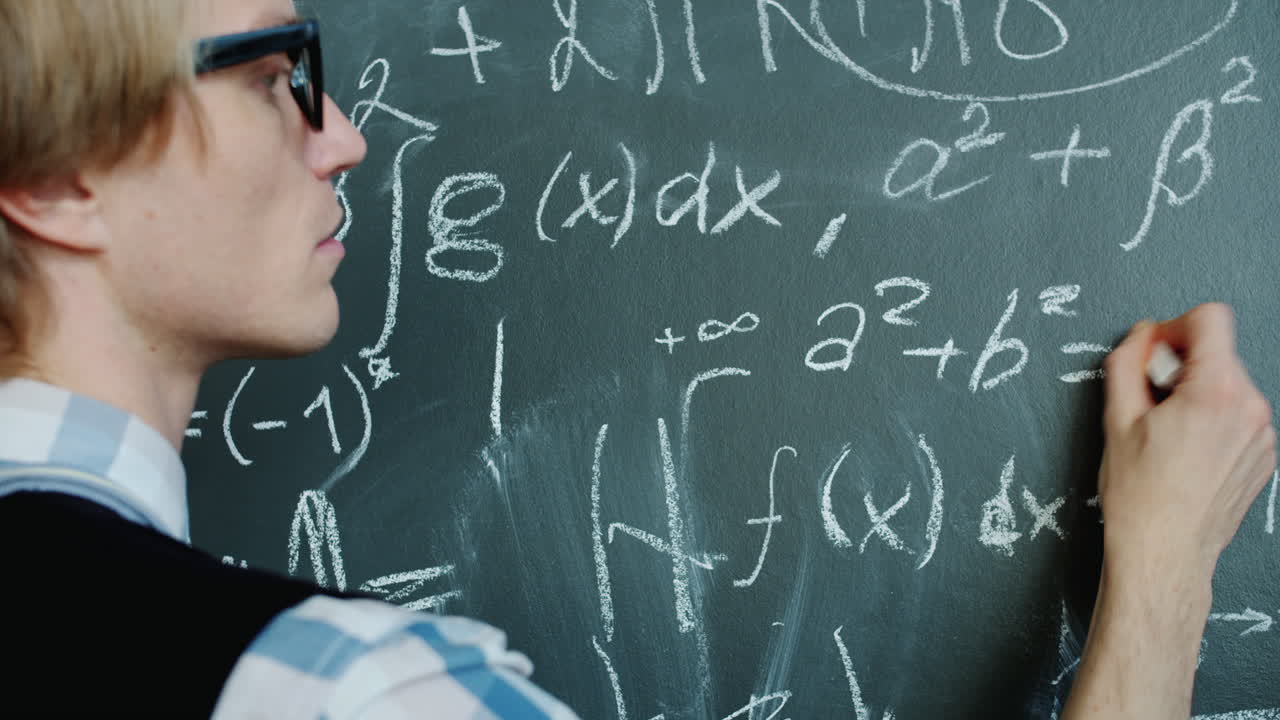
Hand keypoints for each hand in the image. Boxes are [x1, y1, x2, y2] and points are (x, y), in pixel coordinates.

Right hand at [1062, 303, 1274, 719]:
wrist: (1165, 553)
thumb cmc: (1139, 496)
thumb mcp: (1116, 419)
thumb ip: (1127, 362)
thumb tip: (1141, 336)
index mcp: (1217, 392)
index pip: (1210, 319)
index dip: (1174, 327)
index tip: (1154, 353)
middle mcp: (1250, 408)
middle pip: (1218, 353)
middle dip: (1182, 366)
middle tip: (1149, 403)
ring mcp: (1262, 435)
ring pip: (1228, 385)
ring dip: (1198, 394)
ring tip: (1167, 433)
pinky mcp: (1263, 456)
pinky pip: (1238, 416)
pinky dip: (1213, 420)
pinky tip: (1186, 451)